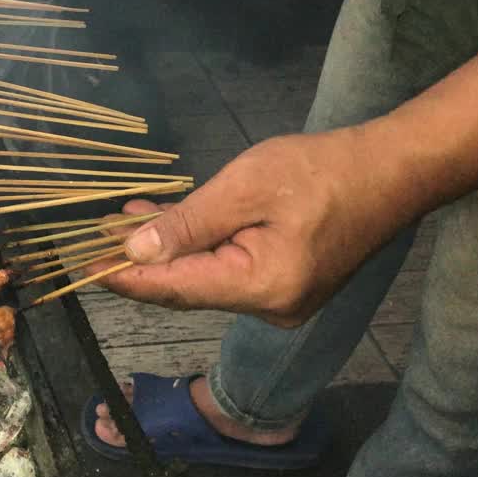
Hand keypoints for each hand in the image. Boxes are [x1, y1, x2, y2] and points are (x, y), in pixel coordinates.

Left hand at [89, 127, 403, 326]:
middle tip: (96, 233)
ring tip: (124, 218)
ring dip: (167, 248)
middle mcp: (271, 307)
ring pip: (205, 277)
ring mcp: (281, 300)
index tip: (83, 269)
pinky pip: (227, 269)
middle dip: (141, 260)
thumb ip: (188, 223)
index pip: (174, 289)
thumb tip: (134, 253)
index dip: (125, 278)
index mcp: (262, 287)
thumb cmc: (323, 170)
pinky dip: (197, 247)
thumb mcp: (246, 187)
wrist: (395, 170)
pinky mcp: (287, 283)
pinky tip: (169, 222)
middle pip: (187, 287)